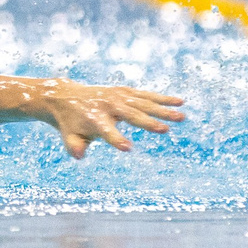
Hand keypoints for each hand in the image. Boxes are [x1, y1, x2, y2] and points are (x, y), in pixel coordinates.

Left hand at [42, 83, 185, 158]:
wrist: (64, 96)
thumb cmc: (70, 123)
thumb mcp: (68, 137)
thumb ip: (74, 146)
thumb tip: (79, 155)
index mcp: (94, 119)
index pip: (107, 132)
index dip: (116, 139)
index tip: (127, 148)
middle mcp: (108, 106)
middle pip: (132, 115)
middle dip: (149, 123)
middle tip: (166, 130)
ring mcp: (117, 96)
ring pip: (144, 103)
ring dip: (164, 109)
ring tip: (182, 115)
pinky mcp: (124, 91)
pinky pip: (146, 95)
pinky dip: (162, 98)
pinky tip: (179, 101)